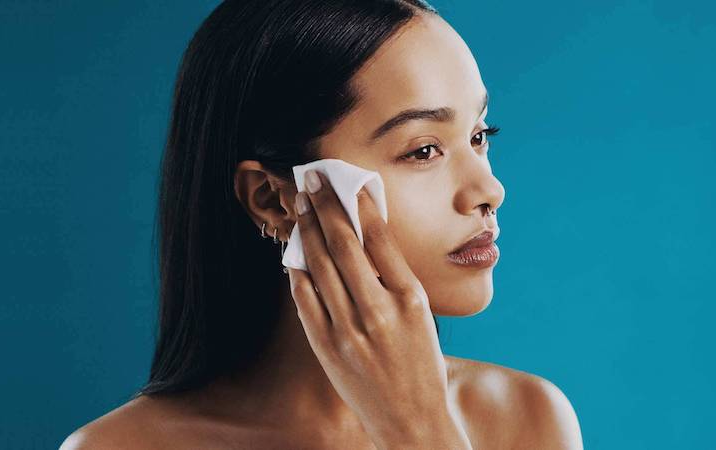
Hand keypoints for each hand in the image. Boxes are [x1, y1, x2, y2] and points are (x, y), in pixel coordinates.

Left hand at [288, 169, 468, 448]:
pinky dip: (298, 270)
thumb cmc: (421, 364)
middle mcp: (380, 311)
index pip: (379, 238)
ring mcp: (350, 331)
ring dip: (307, 229)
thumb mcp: (422, 316)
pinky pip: (306, 299)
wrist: (412, 421)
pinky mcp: (327, 348)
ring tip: (300, 204)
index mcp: (411, 299)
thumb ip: (395, 279)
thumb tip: (366, 235)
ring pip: (321, 266)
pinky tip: (293, 250)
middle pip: (344, 245)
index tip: (347, 181)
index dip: (359, 204)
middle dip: (325, 205)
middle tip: (312, 179)